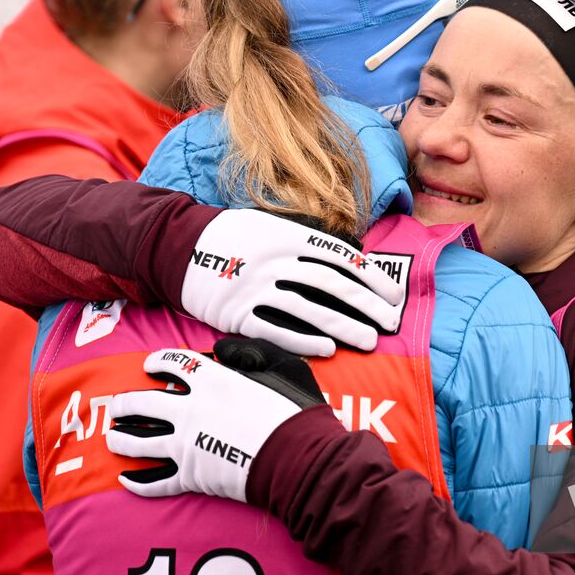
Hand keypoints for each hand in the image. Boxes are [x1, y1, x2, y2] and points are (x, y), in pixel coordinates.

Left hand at [106, 340, 322, 500]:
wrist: (298, 458)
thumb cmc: (293, 411)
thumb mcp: (281, 366)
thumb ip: (250, 353)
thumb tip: (222, 349)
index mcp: (212, 382)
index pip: (174, 364)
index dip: (158, 361)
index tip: (149, 365)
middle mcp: (190, 411)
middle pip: (144, 404)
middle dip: (126, 404)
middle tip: (118, 405)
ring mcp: (186, 446)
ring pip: (140, 443)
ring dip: (122, 439)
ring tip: (113, 437)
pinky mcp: (191, 477)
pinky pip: (156, 482)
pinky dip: (138, 482)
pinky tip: (125, 480)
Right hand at [181, 209, 404, 356]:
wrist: (179, 246)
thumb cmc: (235, 236)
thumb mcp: (272, 224)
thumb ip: (308, 240)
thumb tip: (350, 254)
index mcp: (289, 235)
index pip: (341, 257)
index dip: (372, 276)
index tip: (394, 294)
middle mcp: (276, 260)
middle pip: (331, 284)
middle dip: (367, 304)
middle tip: (392, 321)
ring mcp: (256, 287)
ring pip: (308, 309)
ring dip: (343, 327)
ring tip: (369, 340)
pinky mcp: (237, 313)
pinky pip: (275, 329)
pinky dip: (303, 341)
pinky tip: (327, 350)